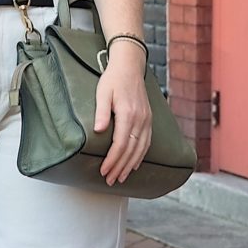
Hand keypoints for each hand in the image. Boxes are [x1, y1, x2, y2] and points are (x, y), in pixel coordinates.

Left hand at [93, 43, 152, 185]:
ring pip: (140, 149)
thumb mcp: (103, 92)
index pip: (120, 144)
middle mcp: (140, 119)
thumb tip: (98, 130)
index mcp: (128, 114)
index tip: (104, 171)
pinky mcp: (148, 119)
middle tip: (110, 181)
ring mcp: (146, 120)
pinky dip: (141, 156)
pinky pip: (146, 142)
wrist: (130, 66)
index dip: (112, 160)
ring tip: (121, 178)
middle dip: (120, 168)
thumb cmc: (113, 79)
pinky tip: (134, 164)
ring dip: (131, 166)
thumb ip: (101, 112)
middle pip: (131, 151)